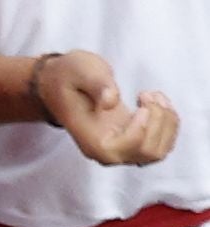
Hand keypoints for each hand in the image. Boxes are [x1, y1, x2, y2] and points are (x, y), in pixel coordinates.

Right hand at [39, 51, 178, 165]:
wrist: (60, 85)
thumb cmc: (70, 77)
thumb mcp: (82, 71)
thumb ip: (97, 85)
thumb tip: (111, 101)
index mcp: (92, 141)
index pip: (127, 147)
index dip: (142, 124)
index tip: (140, 97)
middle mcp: (107, 152)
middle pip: (147, 152)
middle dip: (158, 119)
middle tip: (146, 94)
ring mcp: (120, 149)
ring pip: (157, 152)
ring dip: (166, 122)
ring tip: (153, 97)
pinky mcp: (130, 141)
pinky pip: (159, 145)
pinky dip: (168, 124)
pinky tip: (156, 103)